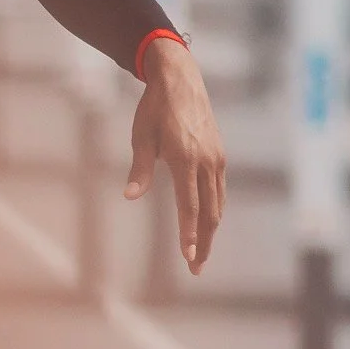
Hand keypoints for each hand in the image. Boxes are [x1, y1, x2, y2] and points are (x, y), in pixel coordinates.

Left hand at [123, 37, 226, 274]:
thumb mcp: (141, 135)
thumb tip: (130, 196)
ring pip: (217, 204)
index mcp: (185, 158)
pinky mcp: (219, 155)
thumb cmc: (155, 107)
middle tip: (196, 268)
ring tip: (201, 254)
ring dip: (210, 231)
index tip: (188, 256)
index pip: (189, 205)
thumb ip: (139, 169)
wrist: (181, 79)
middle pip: (209, 212)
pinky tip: (207, 224)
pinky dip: (214, 211)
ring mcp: (216, 159)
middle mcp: (206, 161)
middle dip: (203, 242)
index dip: (189, 233)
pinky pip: (219, 191)